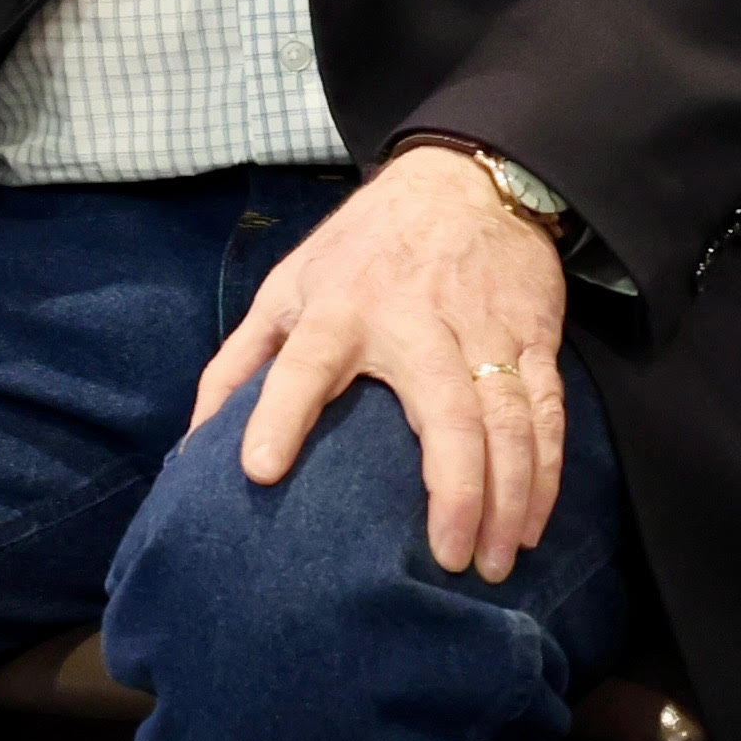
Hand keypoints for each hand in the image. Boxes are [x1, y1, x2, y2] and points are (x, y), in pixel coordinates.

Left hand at [189, 145, 572, 578]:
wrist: (464, 179)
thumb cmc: (361, 248)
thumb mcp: (287, 285)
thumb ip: (238, 363)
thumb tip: (193, 447)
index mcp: (340, 310)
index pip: (304, 363)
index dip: (281, 413)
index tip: (261, 471)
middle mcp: (416, 322)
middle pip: (444, 410)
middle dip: (454, 487)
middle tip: (450, 558)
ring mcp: (483, 330)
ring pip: (508, 419)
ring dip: (509, 494)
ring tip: (494, 561)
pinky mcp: (532, 336)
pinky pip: (547, 411)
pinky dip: (546, 469)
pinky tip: (531, 520)